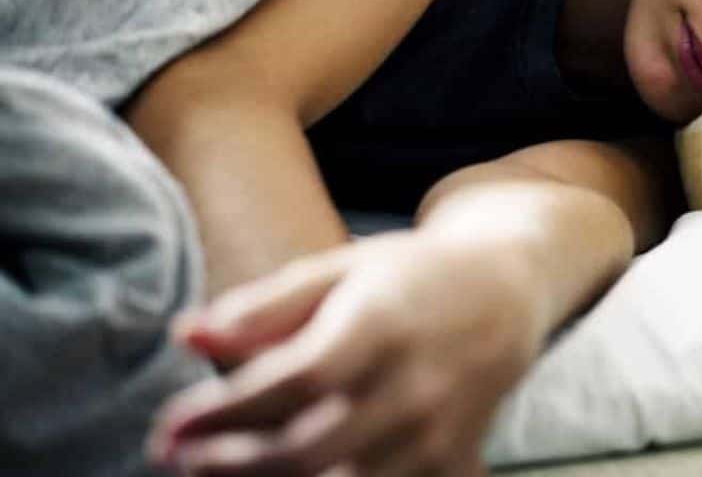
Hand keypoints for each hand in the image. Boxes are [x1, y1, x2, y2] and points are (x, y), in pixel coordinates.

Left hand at [148, 230, 551, 475]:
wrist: (507, 292)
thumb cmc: (411, 275)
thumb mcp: (340, 269)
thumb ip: (265, 307)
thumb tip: (185, 336)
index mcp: (381, 325)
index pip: (292, 381)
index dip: (223, 411)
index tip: (170, 424)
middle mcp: (413, 386)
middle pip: (306, 449)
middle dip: (229, 462)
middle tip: (177, 456)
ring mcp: (436, 433)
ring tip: (219, 470)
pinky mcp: (451, 462)